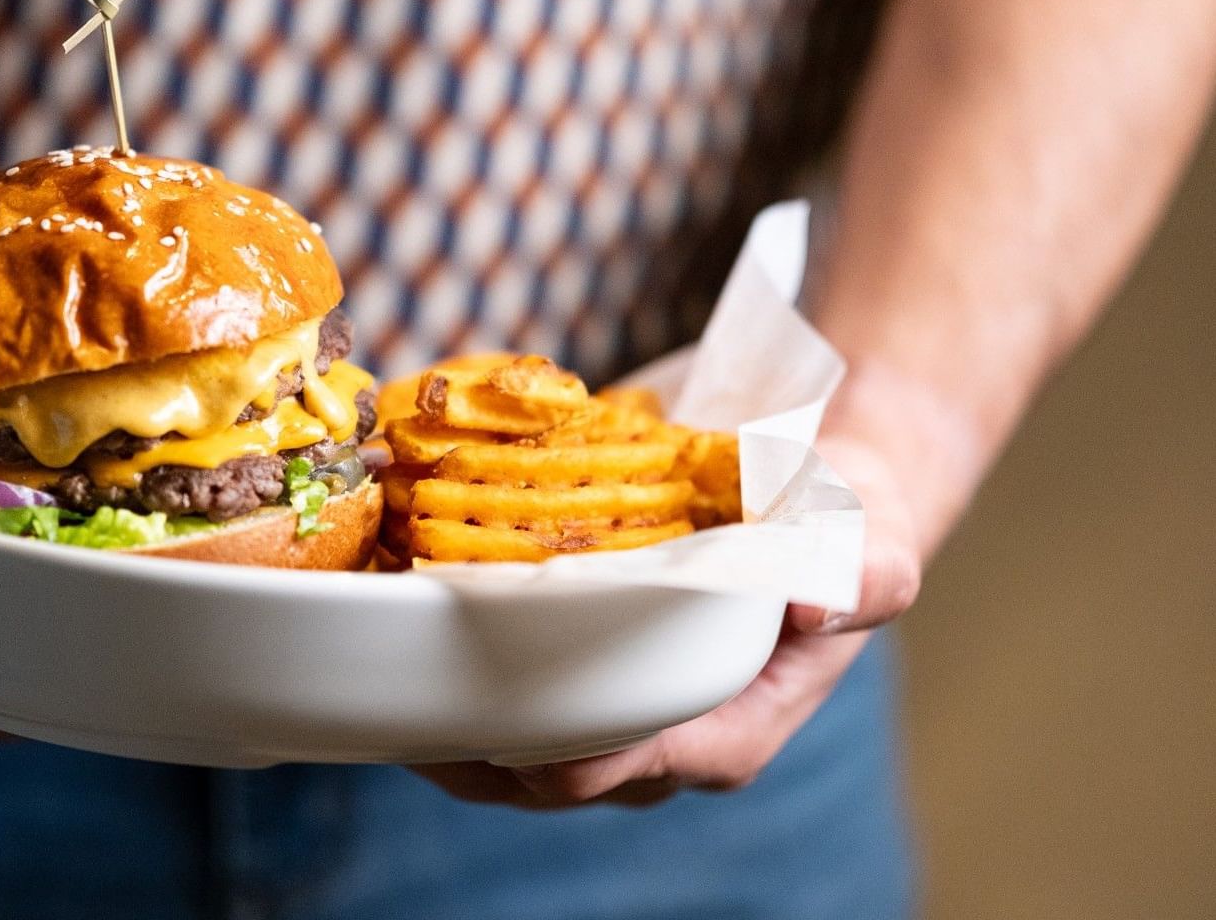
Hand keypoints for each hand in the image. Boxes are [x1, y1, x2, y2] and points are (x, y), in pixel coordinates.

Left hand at [414, 437, 922, 808]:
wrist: (816, 484)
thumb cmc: (846, 520)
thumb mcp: (872, 536)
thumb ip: (860, 572)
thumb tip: (818, 601)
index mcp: (732, 728)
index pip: (630, 765)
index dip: (558, 753)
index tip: (491, 716)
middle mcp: (666, 734)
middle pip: (551, 771)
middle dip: (477, 743)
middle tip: (403, 695)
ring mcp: (619, 707)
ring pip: (514, 747)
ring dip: (448, 718)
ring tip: (381, 672)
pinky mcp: (583, 667)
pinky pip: (508, 694)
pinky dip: (455, 669)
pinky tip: (402, 628)